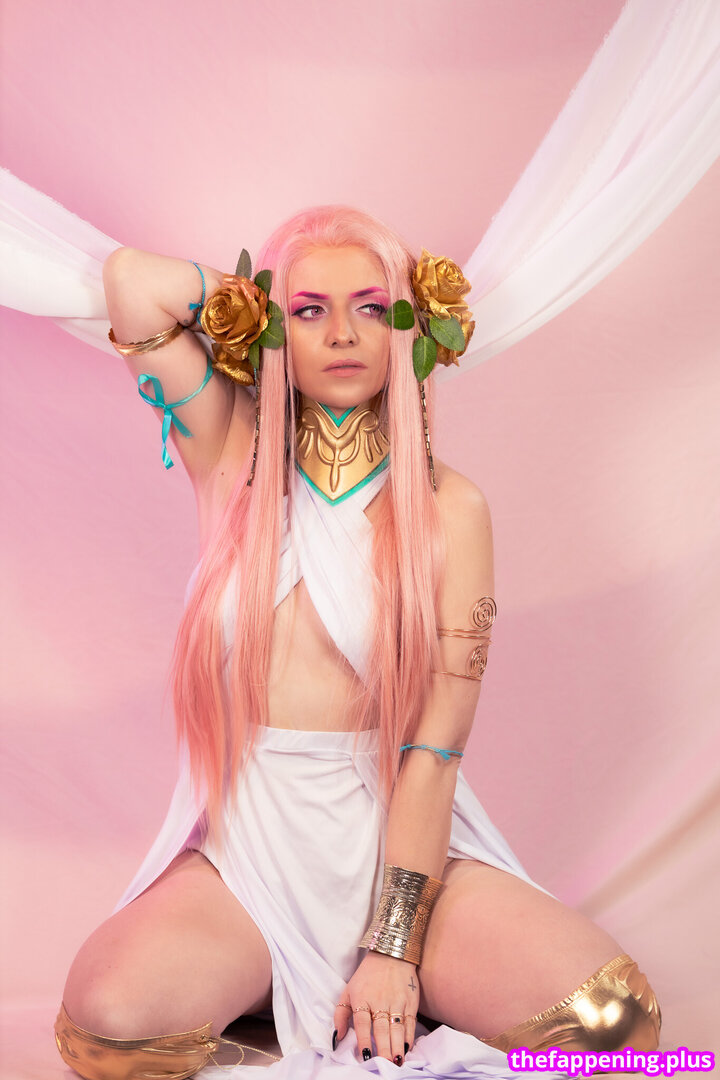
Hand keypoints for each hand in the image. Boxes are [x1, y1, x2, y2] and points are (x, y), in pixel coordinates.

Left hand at [333, 950, 419, 1064]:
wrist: (391, 953)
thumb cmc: (367, 975)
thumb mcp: (348, 990)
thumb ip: (340, 1014)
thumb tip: (337, 1037)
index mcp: (362, 998)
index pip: (362, 1022)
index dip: (363, 1039)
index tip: (365, 1056)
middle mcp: (380, 1001)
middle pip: (381, 1028)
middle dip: (383, 1048)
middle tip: (385, 1064)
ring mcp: (397, 1001)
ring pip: (397, 1027)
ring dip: (397, 1046)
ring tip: (397, 1061)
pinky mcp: (410, 1001)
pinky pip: (410, 1022)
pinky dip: (410, 1036)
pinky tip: (407, 1048)